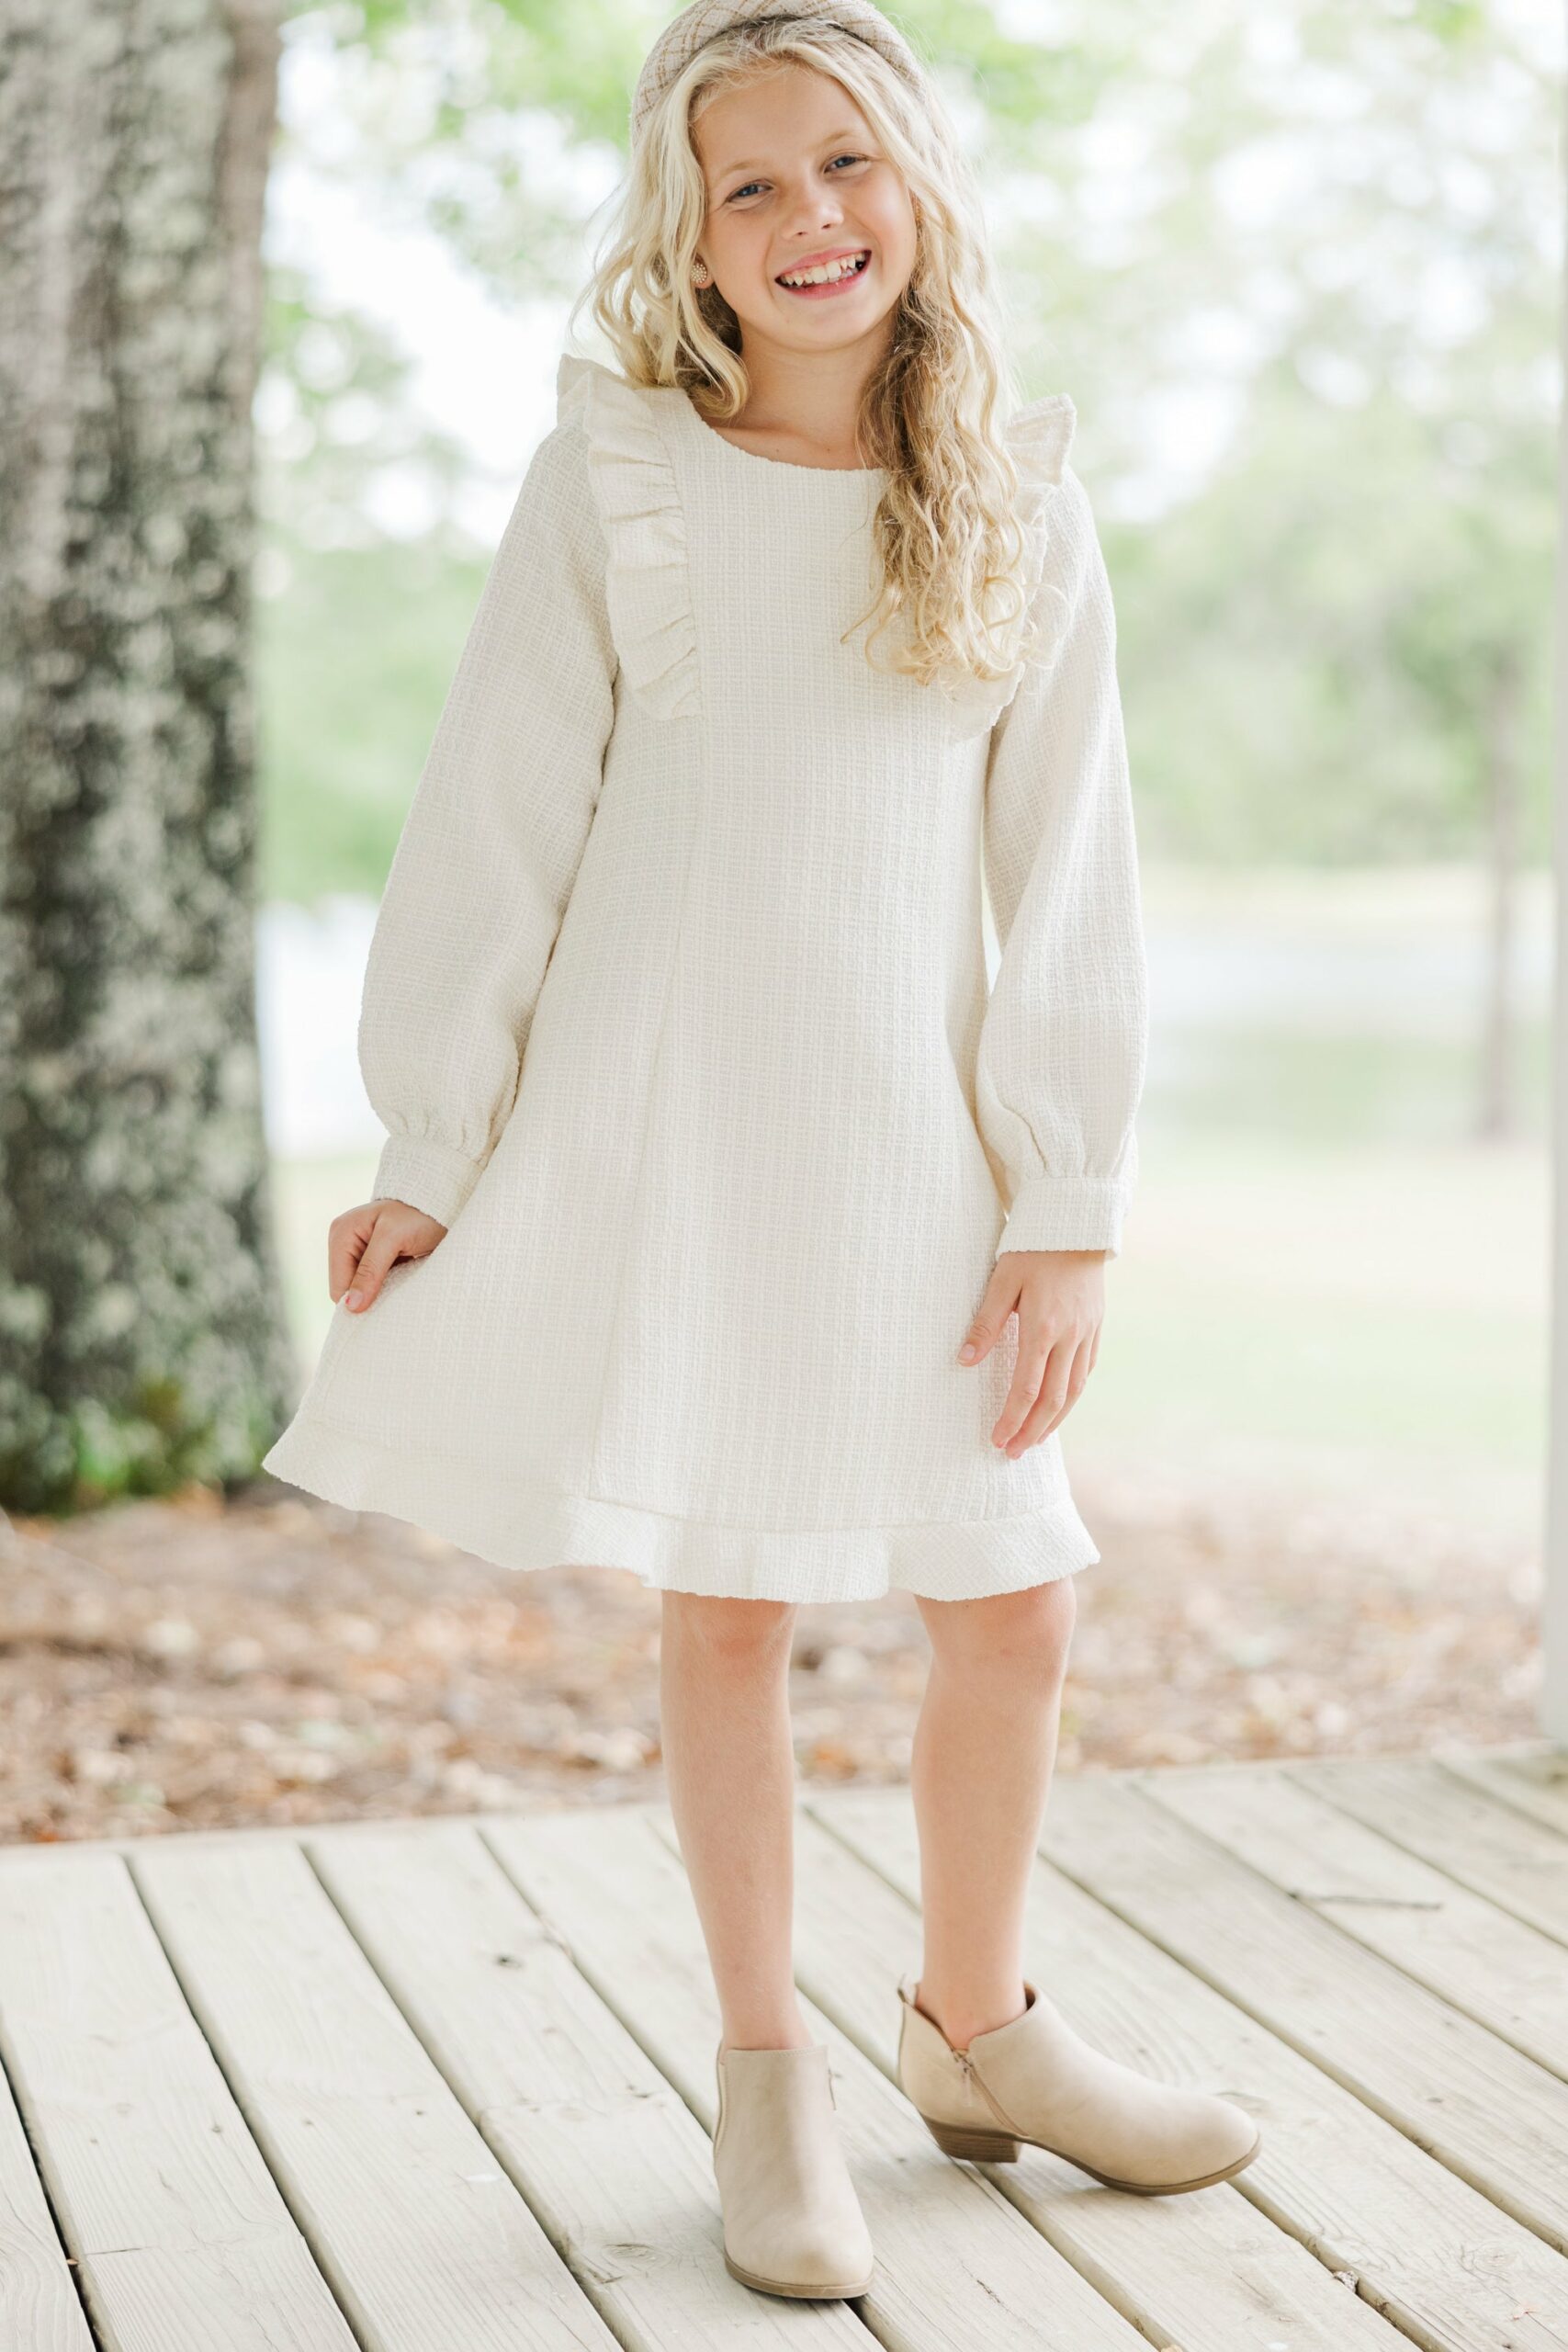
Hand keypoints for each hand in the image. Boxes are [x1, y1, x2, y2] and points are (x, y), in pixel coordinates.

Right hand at [329, 1197, 447, 1313]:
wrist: (444, 1206)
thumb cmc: (419, 1215)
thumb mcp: (393, 1238)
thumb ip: (370, 1270)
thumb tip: (351, 1306)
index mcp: (341, 1234)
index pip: (338, 1285)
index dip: (357, 1301)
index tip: (383, 1306)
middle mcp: (345, 1243)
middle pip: (347, 1289)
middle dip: (368, 1296)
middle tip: (395, 1293)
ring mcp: (359, 1251)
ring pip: (360, 1289)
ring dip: (379, 1293)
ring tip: (400, 1286)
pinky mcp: (374, 1259)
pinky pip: (373, 1284)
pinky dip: (386, 1288)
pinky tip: (401, 1283)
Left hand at [957, 1249, 1105, 1455]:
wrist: (1076, 1225)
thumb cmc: (1032, 1249)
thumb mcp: (1001, 1280)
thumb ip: (985, 1323)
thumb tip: (965, 1361)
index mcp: (1042, 1327)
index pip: (1026, 1388)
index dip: (1012, 1419)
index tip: (997, 1440)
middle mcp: (1069, 1336)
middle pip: (1053, 1399)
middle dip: (1032, 1431)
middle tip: (1013, 1453)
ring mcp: (1087, 1334)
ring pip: (1074, 1391)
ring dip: (1054, 1420)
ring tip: (1035, 1440)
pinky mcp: (1096, 1328)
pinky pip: (1085, 1371)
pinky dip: (1072, 1395)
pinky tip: (1059, 1406)